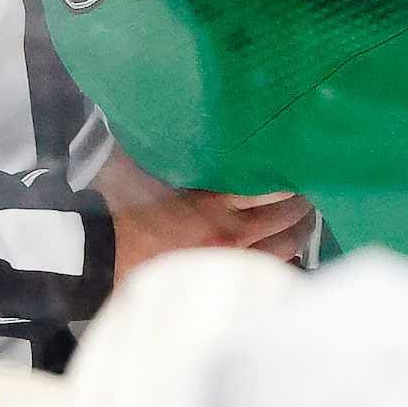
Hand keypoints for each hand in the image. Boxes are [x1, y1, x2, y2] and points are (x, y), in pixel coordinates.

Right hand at [95, 147, 316, 269]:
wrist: (99, 259)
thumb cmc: (121, 212)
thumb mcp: (149, 172)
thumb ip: (176, 156)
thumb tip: (189, 125)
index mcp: (212, 207)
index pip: (269, 191)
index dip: (289, 181)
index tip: (298, 169)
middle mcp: (230, 238)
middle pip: (286, 221)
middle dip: (301, 207)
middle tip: (308, 193)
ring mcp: (230, 264)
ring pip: (284, 250)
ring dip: (297, 234)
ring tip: (302, 220)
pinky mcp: (223, 281)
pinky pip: (267, 271)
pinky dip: (283, 261)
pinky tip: (287, 252)